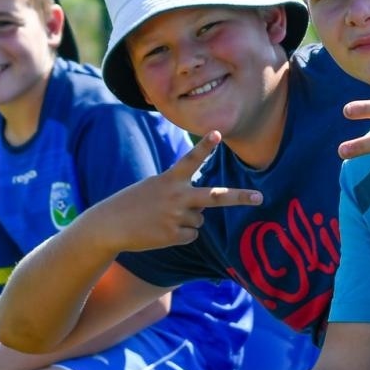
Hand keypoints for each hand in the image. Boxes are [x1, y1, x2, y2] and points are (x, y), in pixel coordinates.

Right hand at [94, 132, 260, 251]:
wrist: (110, 225)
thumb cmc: (134, 202)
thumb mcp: (155, 187)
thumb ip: (181, 192)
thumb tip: (204, 212)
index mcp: (170, 179)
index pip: (190, 160)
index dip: (204, 146)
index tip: (217, 133)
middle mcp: (176, 197)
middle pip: (215, 197)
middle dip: (239, 197)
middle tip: (260, 197)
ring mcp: (176, 217)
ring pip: (201, 219)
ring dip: (187, 219)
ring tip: (163, 218)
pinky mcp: (173, 235)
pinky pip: (192, 234)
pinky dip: (180, 234)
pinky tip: (161, 230)